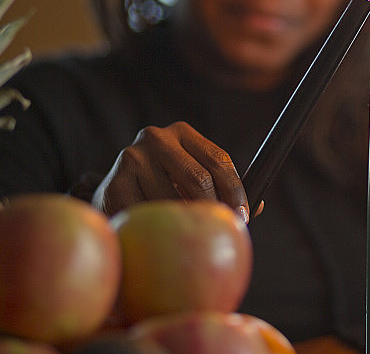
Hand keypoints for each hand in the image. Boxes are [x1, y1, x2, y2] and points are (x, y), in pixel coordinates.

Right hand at [92, 122, 249, 221]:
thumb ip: (221, 188)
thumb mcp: (190, 180)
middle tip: (219, 232)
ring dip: (184, 223)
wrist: (112, 194)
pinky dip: (158, 230)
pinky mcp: (114, 184)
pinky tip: (159, 238)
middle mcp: (156, 137)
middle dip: (214, 208)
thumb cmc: (163, 188)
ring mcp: (132, 158)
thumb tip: (257, 206)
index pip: (218, 159)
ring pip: (173, 201)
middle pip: (199, 178)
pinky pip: (147, 215)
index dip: (235, 190)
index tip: (243, 217)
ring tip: (186, 236)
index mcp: (182, 133)